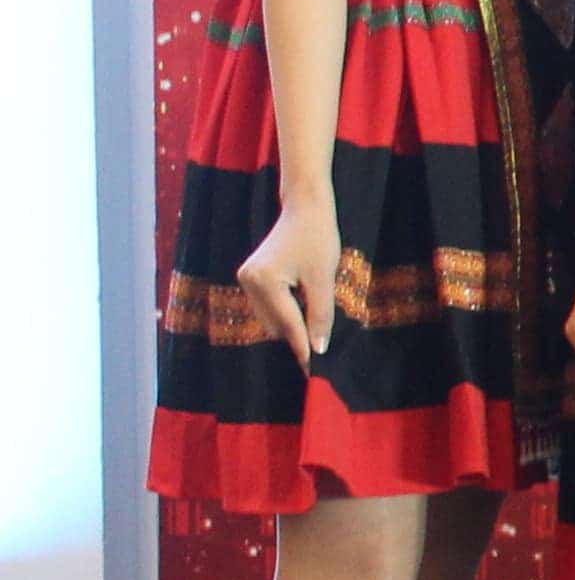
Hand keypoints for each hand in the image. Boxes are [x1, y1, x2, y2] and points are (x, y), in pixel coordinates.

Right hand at [233, 189, 343, 366]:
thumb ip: (320, 316)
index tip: (313, 370)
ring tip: (314, 310)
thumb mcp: (323, 280)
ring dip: (292, 323)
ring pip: (271, 319)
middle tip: (321, 346)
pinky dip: (286, 311)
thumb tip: (317, 349)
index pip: (288, 324)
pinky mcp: (250, 277)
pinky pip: (269, 307)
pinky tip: (302, 302)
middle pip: (276, 325)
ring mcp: (245, 280)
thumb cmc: (318, 239)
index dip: (303, 347)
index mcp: (264, 281)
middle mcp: (248, 282)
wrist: (304, 209)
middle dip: (298, 335)